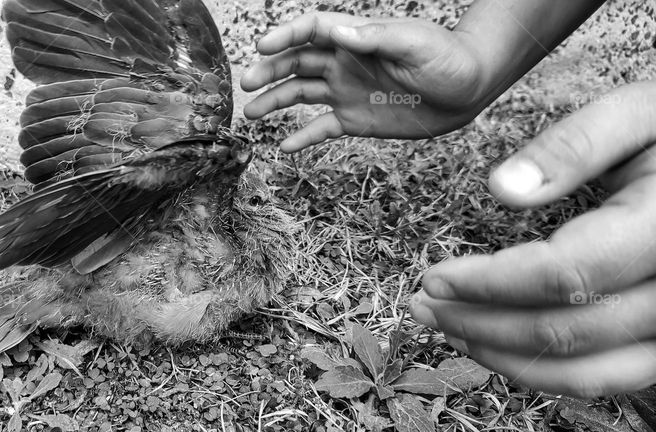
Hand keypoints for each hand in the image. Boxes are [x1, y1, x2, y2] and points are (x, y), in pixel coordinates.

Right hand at [241, 13, 488, 151]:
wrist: (471, 90)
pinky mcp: (355, 118)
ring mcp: (347, 91)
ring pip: (300, 94)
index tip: (263, 46)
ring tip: (251, 113)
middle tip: (246, 83)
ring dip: (274, 101)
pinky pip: (321, 128)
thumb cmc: (449, 59)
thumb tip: (337, 33)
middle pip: (296, 62)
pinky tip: (284, 146)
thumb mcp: (415, 43)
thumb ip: (375, 38)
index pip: (312, 30)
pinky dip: (303, 137)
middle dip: (269, 71)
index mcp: (356, 38)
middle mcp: (344, 62)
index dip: (285, 35)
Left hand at [410, 81, 655, 397]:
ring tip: (451, 331)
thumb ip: (574, 146)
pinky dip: (552, 372)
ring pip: (590, 370)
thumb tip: (501, 188)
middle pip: (567, 330)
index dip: (488, 284)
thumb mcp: (640, 112)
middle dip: (481, 324)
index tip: (433, 276)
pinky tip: (503, 346)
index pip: (563, 273)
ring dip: (508, 358)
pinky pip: (614, 375)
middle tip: (424, 307)